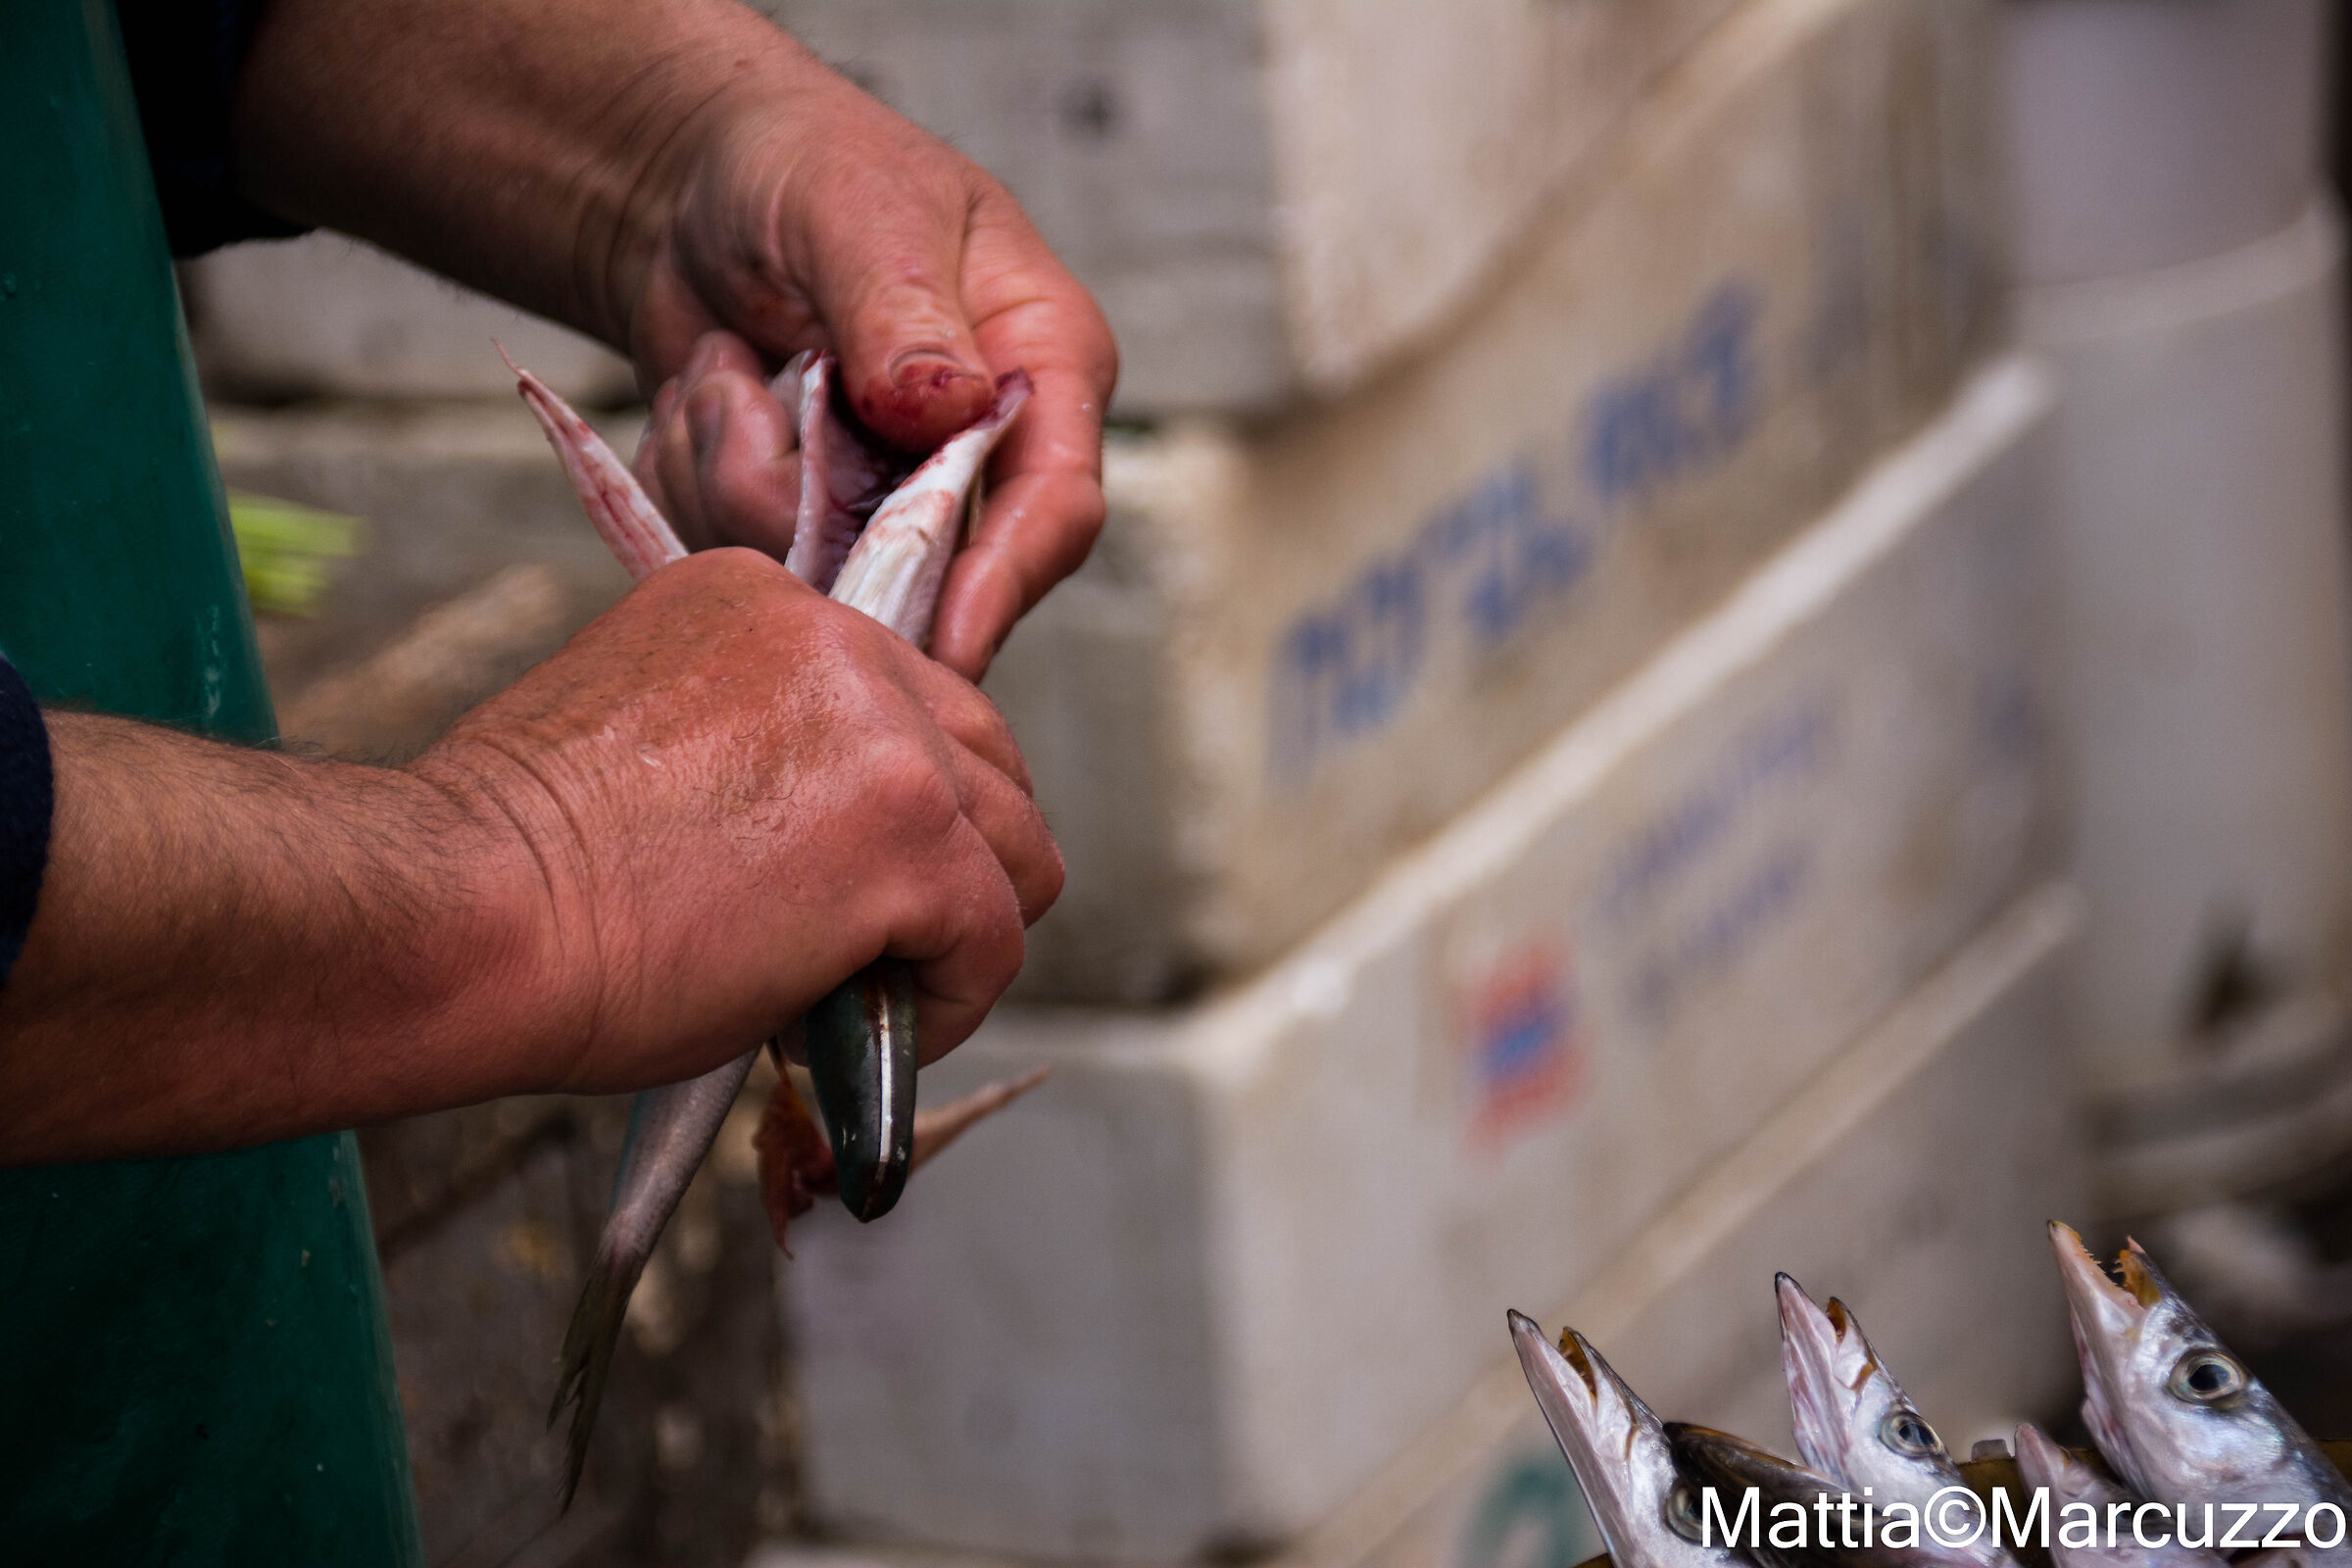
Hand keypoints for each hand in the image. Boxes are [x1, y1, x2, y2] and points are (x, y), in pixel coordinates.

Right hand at [0, 550, 1058, 1161]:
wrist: (456, 918)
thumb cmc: (509, 873)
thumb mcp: (645, 750)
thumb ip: (757, 752)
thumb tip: (833, 843)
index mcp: (760, 601)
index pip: (903, 700)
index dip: (893, 807)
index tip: (836, 883)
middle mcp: (836, 639)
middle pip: (983, 759)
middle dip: (948, 864)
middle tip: (870, 953)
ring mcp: (885, 732)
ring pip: (1014, 846)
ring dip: (958, 932)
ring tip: (865, 999)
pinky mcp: (912, 832)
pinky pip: (995, 934)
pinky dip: (952, 1002)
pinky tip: (870, 1038)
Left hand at [234, 0, 1114, 679]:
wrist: (695, 186)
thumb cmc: (808, 165)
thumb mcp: (859, 211)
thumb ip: (902, 311)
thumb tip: (948, 410)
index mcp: (1044, 369)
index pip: (1056, 507)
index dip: (1003, 584)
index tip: (943, 646)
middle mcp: (982, 454)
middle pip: (927, 570)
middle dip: (812, 507)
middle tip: (736, 397)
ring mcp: (887, 501)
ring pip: (810, 570)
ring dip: (726, 467)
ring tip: (721, 364)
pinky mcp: (802, 523)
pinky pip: (732, 554)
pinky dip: (688, 475)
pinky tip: (704, 397)